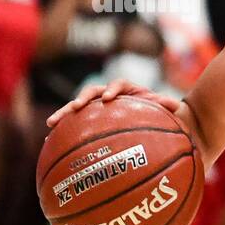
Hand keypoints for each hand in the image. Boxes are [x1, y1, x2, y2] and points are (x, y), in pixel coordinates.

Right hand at [46, 79, 181, 127]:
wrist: (151, 114)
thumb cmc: (157, 110)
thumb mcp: (163, 107)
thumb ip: (166, 104)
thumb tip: (175, 104)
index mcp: (126, 88)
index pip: (118, 84)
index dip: (112, 89)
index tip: (108, 97)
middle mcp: (108, 93)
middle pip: (91, 92)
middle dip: (81, 99)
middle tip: (75, 108)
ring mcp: (96, 105)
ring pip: (77, 106)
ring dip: (64, 113)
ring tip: (51, 124)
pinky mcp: (89, 116)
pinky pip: (74, 122)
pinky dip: (63, 129)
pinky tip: (49, 141)